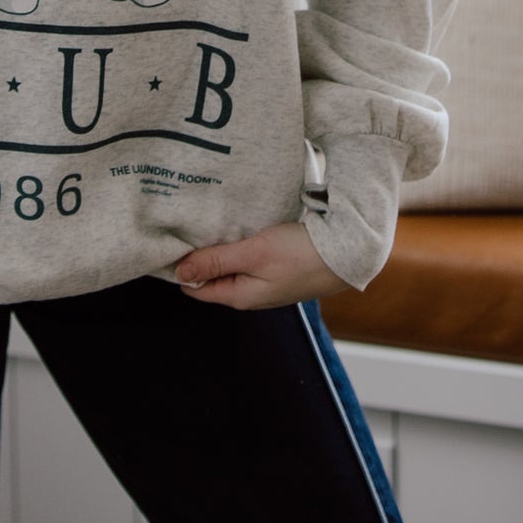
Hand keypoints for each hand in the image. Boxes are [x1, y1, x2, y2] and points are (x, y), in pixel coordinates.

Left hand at [173, 221, 353, 309]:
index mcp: (239, 297)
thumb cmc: (302, 254)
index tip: (172, 243)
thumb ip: (216, 261)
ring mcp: (265, 284)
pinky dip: (242, 247)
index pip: (195, 288)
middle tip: (188, 228)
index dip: (182, 267)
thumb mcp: (254, 254)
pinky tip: (241, 229)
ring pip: (232, 267)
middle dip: (200, 256)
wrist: (350, 253)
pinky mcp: (279, 271)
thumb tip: (179, 271)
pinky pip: (250, 260)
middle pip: (212, 276)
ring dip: (222, 249)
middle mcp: (250, 295)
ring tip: (212, 226)